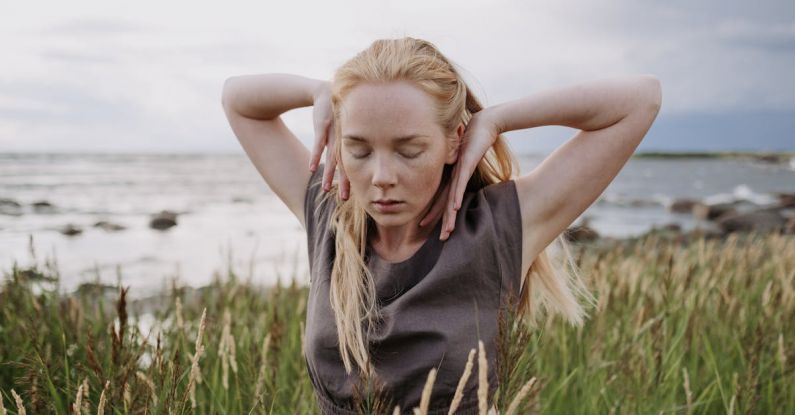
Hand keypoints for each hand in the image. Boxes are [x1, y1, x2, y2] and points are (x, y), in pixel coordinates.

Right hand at [310, 81, 349, 199]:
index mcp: (351, 140)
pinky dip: (315, 156)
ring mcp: (333, 132)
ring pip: (331, 157)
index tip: (353, 195)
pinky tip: (311, 168)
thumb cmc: (336, 113)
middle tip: (346, 198)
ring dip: (328, 173)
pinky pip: (318, 143)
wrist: (326, 91)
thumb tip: (346, 164)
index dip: (353, 179)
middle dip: (345, 181)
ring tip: (326, 189)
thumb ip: (346, 145)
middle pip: (345, 164)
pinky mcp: (322, 125)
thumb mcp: (343, 128)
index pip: (354, 163)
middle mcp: (344, 138)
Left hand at [420, 109, 501, 239]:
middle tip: (439, 238)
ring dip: (449, 215)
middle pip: (444, 202)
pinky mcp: (466, 163)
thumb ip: (464, 171)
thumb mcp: (468, 159)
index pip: (442, 199)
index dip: (435, 214)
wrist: (484, 123)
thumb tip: (462, 183)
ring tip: (446, 230)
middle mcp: (452, 174)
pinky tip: (455, 208)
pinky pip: (461, 183)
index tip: (425, 226)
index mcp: (451, 176)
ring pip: (451, 196)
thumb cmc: (476, 140)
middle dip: (440, 220)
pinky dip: (457, 196)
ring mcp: (458, 170)